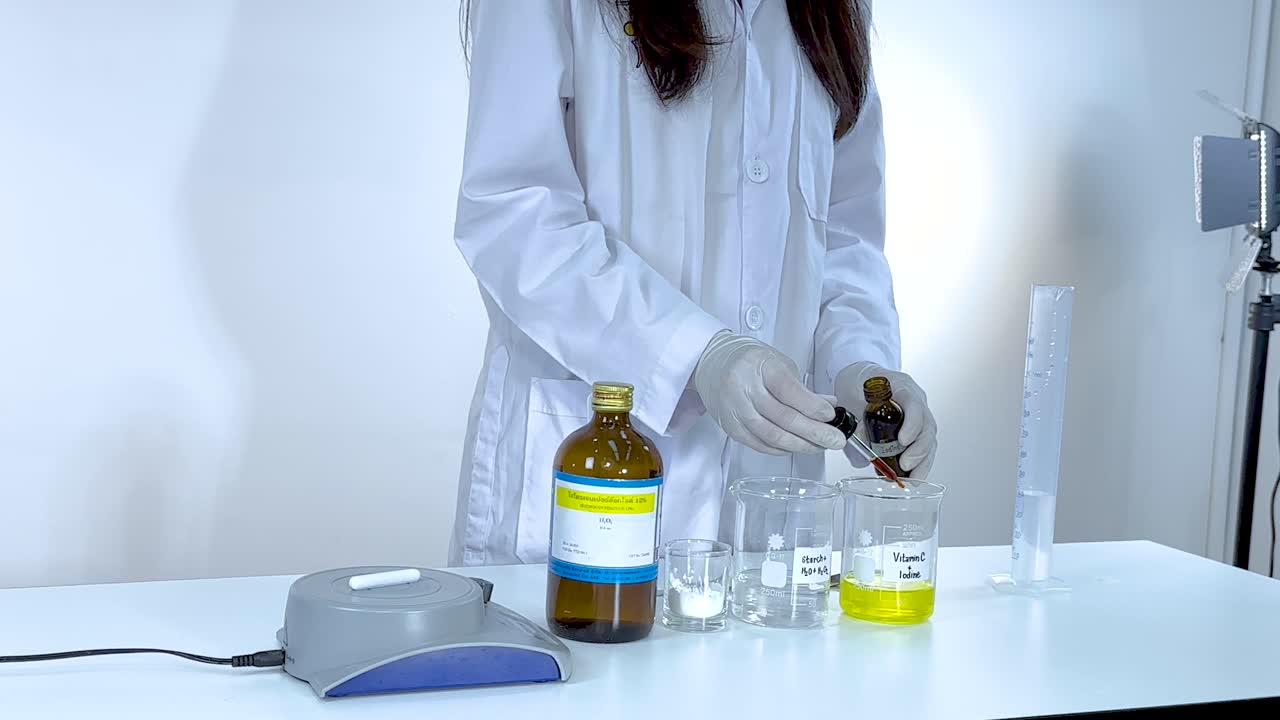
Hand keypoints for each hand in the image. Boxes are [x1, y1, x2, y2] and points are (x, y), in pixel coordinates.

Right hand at [694, 332, 845, 455]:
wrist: (711, 364)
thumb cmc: (749, 362)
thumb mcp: (778, 363)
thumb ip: (802, 387)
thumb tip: (829, 406)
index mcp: (759, 366)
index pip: (788, 390)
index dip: (812, 406)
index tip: (830, 416)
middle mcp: (743, 387)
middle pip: (783, 417)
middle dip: (814, 432)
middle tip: (835, 440)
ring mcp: (734, 409)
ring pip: (771, 435)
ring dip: (800, 445)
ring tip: (819, 447)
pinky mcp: (729, 426)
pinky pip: (758, 443)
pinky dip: (780, 449)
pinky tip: (795, 447)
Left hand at [835, 362, 937, 477]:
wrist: (860, 378)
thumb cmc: (856, 383)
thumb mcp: (850, 396)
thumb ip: (855, 421)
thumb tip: (861, 452)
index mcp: (900, 386)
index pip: (914, 404)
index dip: (912, 423)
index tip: (903, 440)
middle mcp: (916, 399)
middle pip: (928, 425)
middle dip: (919, 449)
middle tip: (906, 465)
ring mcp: (919, 413)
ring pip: (929, 438)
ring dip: (923, 461)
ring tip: (912, 479)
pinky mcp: (916, 427)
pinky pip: (923, 445)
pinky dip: (920, 462)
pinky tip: (912, 476)